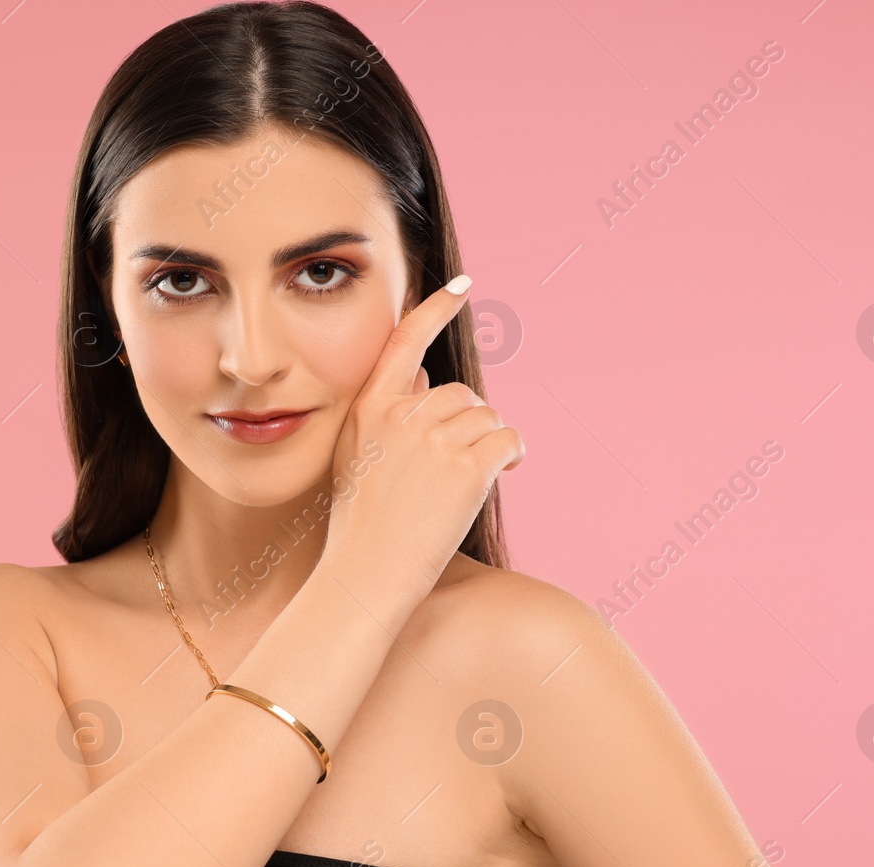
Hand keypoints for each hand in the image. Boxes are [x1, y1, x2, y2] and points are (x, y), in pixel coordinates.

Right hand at [320, 275, 524, 606]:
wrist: (367, 573)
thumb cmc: (362, 522)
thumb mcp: (358, 456)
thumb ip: (387, 413)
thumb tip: (423, 373)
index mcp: (371, 408)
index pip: (404, 342)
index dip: (435, 310)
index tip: (463, 287)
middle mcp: (402, 415)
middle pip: (461, 394)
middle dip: (471, 423)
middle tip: (460, 464)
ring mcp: (435, 440)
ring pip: (488, 417)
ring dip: (492, 442)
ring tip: (473, 478)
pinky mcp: (468, 468)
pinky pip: (508, 441)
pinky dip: (514, 455)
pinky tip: (505, 473)